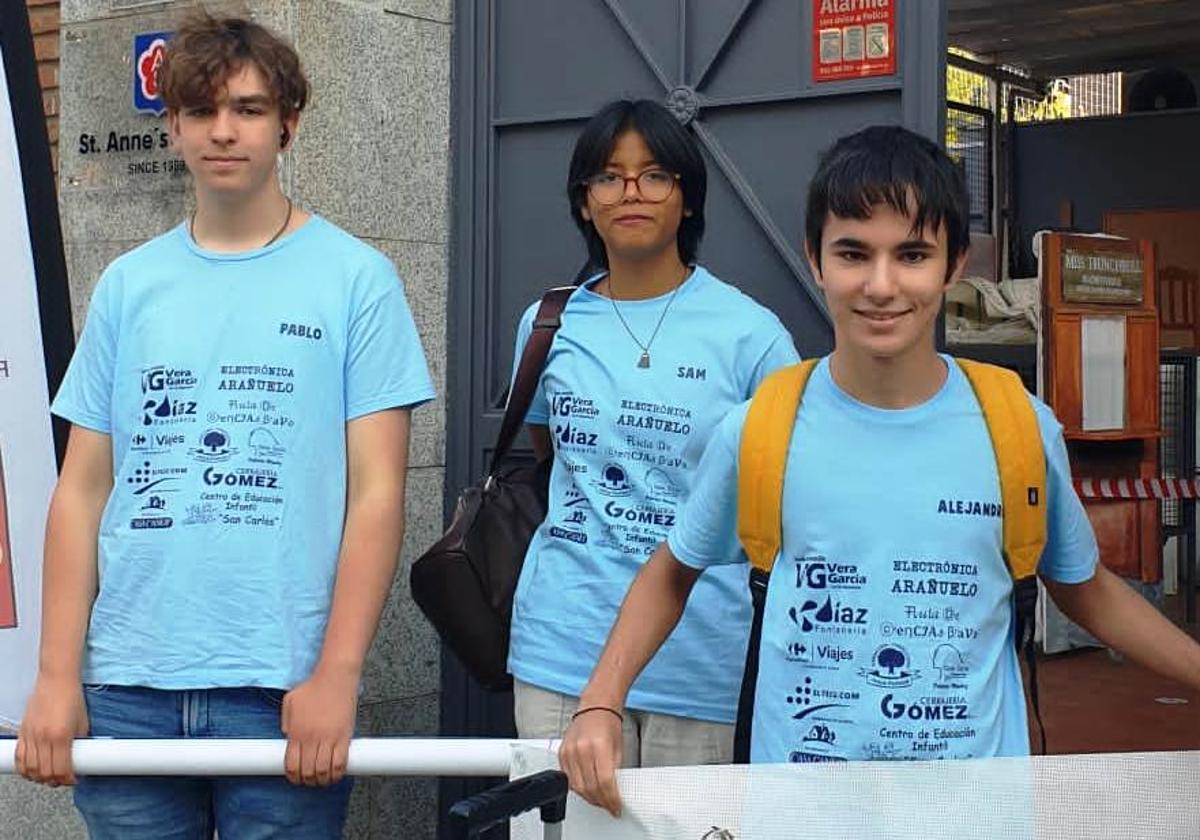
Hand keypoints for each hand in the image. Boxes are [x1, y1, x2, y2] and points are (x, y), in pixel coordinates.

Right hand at [15, 674, 88, 785]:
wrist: (56, 680)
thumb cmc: (72, 697)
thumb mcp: (83, 722)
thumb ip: (80, 741)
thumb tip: (81, 756)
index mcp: (62, 736)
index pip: (61, 769)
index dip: (67, 779)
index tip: (73, 780)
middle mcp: (44, 738)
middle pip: (44, 772)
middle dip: (54, 781)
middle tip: (62, 781)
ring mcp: (31, 735)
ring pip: (29, 768)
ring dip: (38, 778)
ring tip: (48, 778)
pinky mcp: (22, 732)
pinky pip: (19, 757)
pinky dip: (24, 768)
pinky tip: (31, 770)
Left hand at [281, 668, 357, 785]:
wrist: (336, 676)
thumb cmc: (313, 687)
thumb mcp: (290, 702)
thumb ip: (285, 722)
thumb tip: (287, 737)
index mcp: (296, 732)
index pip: (291, 765)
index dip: (293, 777)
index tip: (295, 778)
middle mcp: (311, 738)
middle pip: (307, 771)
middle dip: (307, 781)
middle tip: (309, 781)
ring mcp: (329, 738)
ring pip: (323, 770)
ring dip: (322, 780)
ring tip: (322, 780)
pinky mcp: (345, 736)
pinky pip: (340, 762)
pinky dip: (337, 773)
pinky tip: (336, 773)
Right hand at [559, 706, 623, 816]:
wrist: (595, 707)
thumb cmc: (608, 723)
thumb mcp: (619, 748)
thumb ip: (614, 771)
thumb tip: (613, 792)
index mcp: (599, 746)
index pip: (605, 782)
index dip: (611, 799)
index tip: (616, 807)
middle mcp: (581, 749)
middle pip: (590, 787)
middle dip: (601, 801)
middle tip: (609, 806)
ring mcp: (569, 752)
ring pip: (577, 787)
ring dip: (589, 798)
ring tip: (599, 799)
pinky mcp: (561, 754)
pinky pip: (568, 779)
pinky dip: (578, 788)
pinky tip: (587, 789)